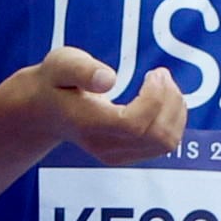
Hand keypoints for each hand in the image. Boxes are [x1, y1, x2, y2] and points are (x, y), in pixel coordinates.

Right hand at [13, 47, 189, 166]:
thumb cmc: (54, 82)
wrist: (44, 110)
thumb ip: (82, 70)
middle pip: (158, 136)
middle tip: (160, 73)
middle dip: (170, 101)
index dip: (155, 99)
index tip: (154, 73)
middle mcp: (104, 146)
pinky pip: (165, 144)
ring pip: (167, 142)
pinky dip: (173, 119)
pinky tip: (161, 98)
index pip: (135, 124)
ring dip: (175, 110)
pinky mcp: (127, 155)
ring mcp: (117, 155)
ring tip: (162, 83)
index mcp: (88, 123)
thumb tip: (109, 80)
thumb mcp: (60, 65)